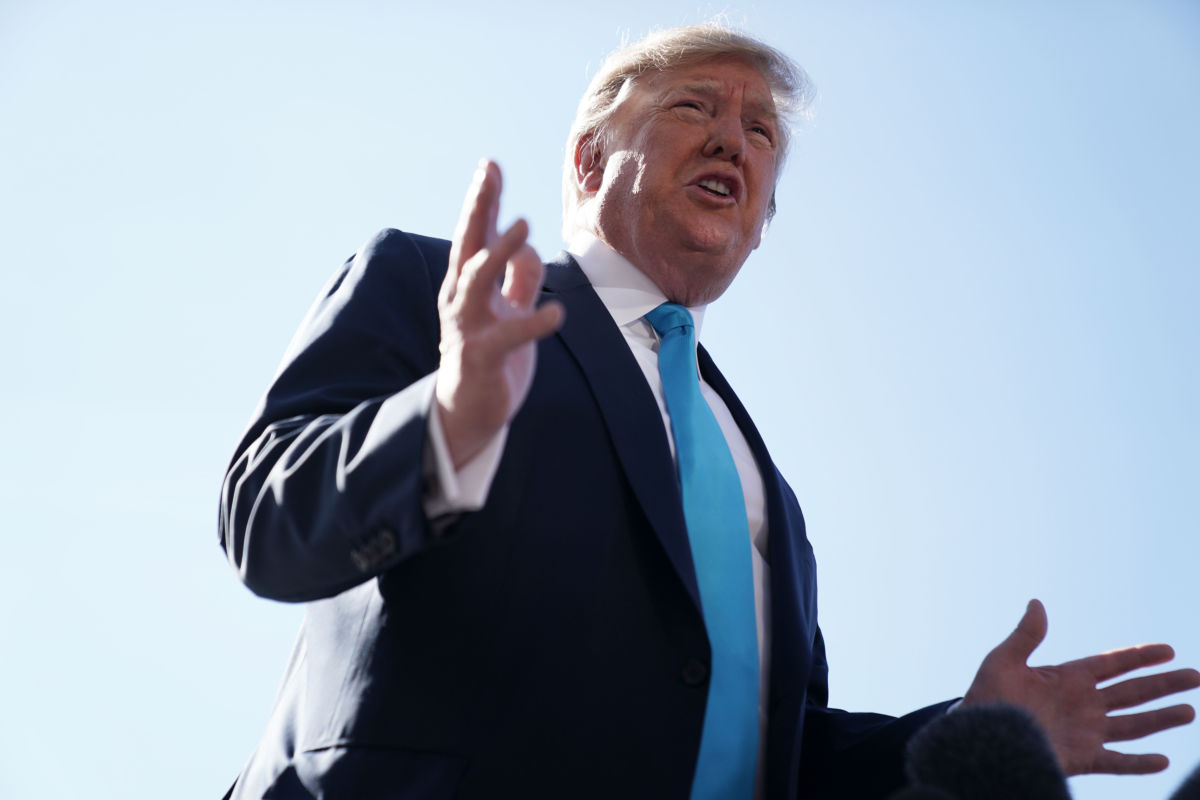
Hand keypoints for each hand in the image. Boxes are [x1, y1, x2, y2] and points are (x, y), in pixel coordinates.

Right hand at [435, 159, 563, 467]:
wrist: (466, 413)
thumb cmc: (487, 358)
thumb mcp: (506, 310)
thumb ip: (516, 279)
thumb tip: (526, 246)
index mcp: (467, 286)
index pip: (475, 235)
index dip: (483, 201)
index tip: (490, 165)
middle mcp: (460, 300)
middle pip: (468, 245)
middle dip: (478, 208)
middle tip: (489, 173)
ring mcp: (467, 327)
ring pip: (476, 281)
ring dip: (499, 251)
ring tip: (524, 224)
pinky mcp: (481, 357)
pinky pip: (507, 337)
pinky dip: (532, 325)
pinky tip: (557, 313)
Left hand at [961, 599, 1199, 774]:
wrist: (977, 737)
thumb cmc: (985, 698)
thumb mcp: (1003, 661)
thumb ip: (1026, 636)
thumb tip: (1037, 602)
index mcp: (1067, 677)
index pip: (1112, 664)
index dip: (1140, 656)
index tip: (1168, 649)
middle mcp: (1082, 704)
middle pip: (1132, 692)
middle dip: (1164, 684)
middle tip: (1196, 676)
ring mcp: (1085, 731)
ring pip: (1133, 725)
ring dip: (1161, 719)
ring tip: (1190, 711)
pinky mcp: (1081, 758)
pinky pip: (1116, 762)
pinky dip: (1139, 763)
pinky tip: (1162, 759)